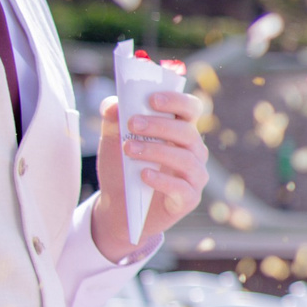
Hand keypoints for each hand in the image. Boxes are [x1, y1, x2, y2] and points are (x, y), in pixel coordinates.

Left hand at [92, 89, 207, 260]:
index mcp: (179, 131)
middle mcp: (193, 151)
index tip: (152, 99)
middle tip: (131, 124)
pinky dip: (162, 180)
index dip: (177, 100)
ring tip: (129, 149)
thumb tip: (112, 105)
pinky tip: (143, 175)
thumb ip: (113, 119)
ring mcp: (194, 175)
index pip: (190, 108)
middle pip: (187, 132)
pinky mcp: (188, 199)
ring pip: (185, 158)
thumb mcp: (113, 141)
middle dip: (159, 125)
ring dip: (156, 150)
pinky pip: (182, 188)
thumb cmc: (122, 168)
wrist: (118, 208)